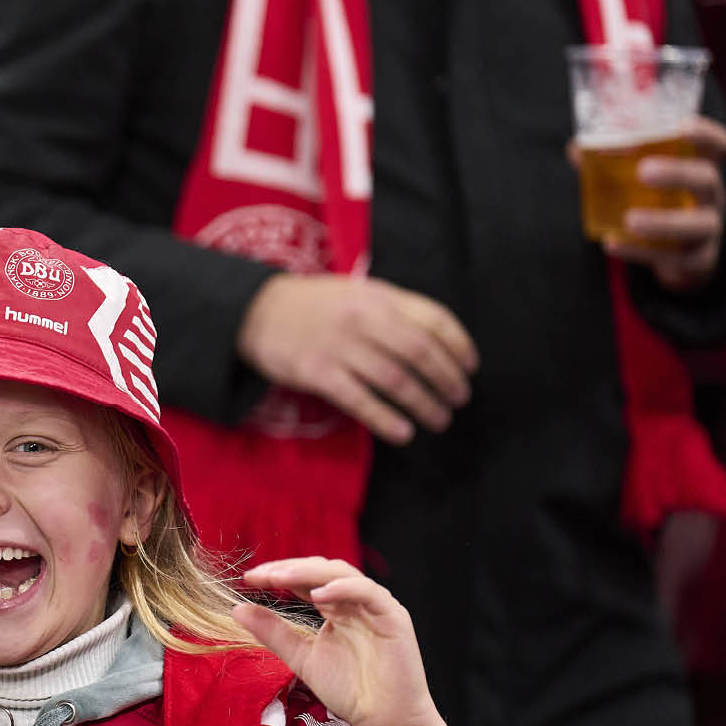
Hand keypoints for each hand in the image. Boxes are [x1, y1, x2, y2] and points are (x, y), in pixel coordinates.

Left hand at [233, 557, 460, 725]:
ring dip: (309, 573)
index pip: (304, 580)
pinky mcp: (393, 617)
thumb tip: (237, 609)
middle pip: (321, 570)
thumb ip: (274, 634)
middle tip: (260, 575)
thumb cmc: (350, 691)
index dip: (278, 574)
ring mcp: (375, 607)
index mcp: (336, 608)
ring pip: (342, 574)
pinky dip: (342, 589)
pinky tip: (317, 594)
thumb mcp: (302, 658)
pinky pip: (368, 593)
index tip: (248, 579)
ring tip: (280, 578)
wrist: (385, 721)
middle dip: (288, 569)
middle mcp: (355, 601)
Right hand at [237, 274, 477, 443]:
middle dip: (447, 380)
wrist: (255, 312)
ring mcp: (340, 347)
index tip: (470, 367)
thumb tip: (436, 341)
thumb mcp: (356, 293)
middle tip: (459, 400)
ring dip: (424, 404)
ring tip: (439, 420)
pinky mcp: (317, 373)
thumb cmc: (312, 306)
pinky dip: (386, 419)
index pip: (433, 319)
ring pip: (395, 380)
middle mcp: (363, 319)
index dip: (459, 345)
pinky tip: (403, 433)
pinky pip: (360, 400)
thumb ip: (393, 310)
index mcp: (378, 296)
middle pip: (420, 353)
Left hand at [605, 116, 725, 288]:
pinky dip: (640, 251)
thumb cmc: (656, 203)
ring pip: (698, 225)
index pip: (717, 145)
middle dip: (677, 173)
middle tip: (644, 171)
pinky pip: (673, 257)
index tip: (682, 126)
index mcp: (700, 167)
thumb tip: (577, 149)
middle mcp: (709, 195)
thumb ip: (612, 161)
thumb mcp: (640, 180)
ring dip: (663, 222)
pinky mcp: (695, 259)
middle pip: (705, 179)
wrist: (676, 254)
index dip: (705, 134)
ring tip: (630, 220)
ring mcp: (706, 228)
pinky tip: (612, 243)